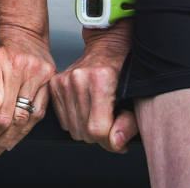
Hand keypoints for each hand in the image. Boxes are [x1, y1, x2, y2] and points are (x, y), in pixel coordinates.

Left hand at [0, 22, 56, 161]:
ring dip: (6, 140)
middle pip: (7, 114)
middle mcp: (21, 68)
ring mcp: (38, 75)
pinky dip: (23, 132)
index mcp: (1, 60)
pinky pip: (38, 114)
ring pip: (22, 118)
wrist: (23, 29)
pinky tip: (11, 143)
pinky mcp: (51, 80)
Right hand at [48, 26, 139, 153]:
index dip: (111, 143)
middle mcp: (78, 79)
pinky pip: (64, 121)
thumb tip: (117, 143)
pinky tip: (87, 111)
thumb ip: (129, 123)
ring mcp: (64, 81)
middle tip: (112, 124)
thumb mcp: (134, 96)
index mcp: (101, 80)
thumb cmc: (123, 69)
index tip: (119, 142)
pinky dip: (76, 122)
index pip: (98, 129)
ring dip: (88, 131)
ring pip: (73, 130)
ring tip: (100, 116)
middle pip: (85, 133)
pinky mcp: (55, 84)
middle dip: (101, 137)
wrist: (107, 45)